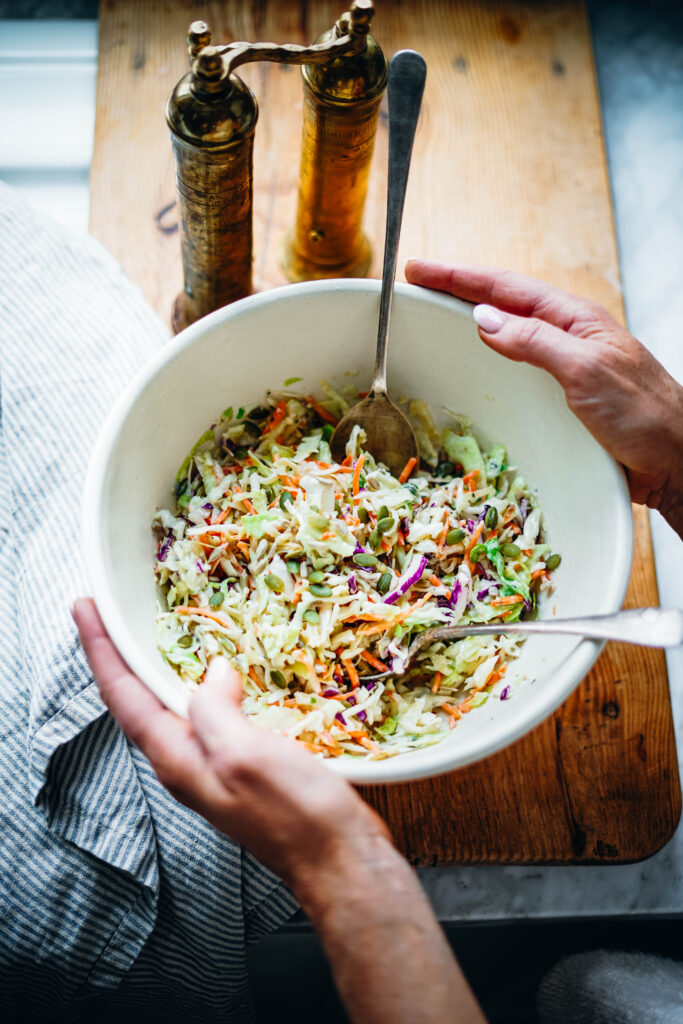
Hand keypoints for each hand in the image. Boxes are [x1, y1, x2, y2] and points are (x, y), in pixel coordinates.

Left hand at [71, 598, 389, 896]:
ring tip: (154, 630)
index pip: (124, 695)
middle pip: (140, 698)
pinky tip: (225, 670)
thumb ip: (214, 710)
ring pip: (176, 703)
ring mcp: (216, 763)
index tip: (83, 606)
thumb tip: (214, 671)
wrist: (339, 859)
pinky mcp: (246, 762)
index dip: (101, 649)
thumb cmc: (294, 813)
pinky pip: (214, 711)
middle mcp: (188, 760)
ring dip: (160, 665)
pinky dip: (206, 681)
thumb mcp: (244, 755)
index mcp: (177, 758)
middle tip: (109, 611)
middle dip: (121, 653)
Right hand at [405, 260, 682, 534]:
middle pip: (504, 301)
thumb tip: (483, 319)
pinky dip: (489, 356)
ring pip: (510, 331)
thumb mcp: (586, 371)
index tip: (420, 269)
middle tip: (417, 284)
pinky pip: (517, 364)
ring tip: (436, 312)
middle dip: (459, 289)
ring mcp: (566, 364)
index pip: (506, 287)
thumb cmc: (643, 414)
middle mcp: (568, 335)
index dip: (460, 277)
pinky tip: (476, 363)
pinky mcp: (564, 394)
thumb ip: (535, 342)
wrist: (676, 459)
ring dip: (471, 319)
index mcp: (574, 319)